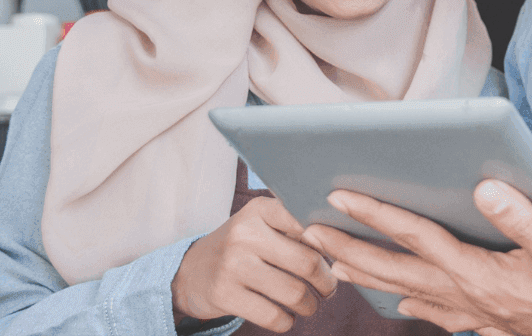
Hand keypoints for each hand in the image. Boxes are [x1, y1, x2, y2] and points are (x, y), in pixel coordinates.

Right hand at [172, 196, 339, 331]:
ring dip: (311, 306)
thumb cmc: (241, 247)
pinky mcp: (225, 295)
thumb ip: (294, 228)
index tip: (334, 254)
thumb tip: (341, 242)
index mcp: (260, 210)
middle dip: (327, 282)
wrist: (190, 272)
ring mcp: (233, 265)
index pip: (307, 222)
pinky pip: (274, 317)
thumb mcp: (261, 225)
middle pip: (308, 263)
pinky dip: (288, 321)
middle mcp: (245, 233)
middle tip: (329, 288)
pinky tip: (287, 316)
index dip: (329, 242)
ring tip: (310, 304)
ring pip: (295, 293)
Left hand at [301, 180, 531, 335]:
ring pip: (408, 293)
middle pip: (395, 269)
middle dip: (350, 250)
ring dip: (369, 278)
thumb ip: (522, 218)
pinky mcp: (488, 322)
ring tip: (336, 266)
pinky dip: (412, 306)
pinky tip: (404, 305)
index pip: (413, 236)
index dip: (374, 215)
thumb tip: (483, 188)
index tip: (336, 197)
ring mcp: (473, 313)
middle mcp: (464, 294)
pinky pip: (436, 313)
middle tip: (310, 231)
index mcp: (474, 271)